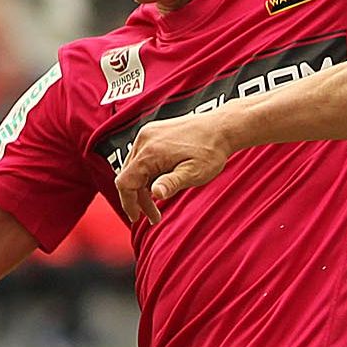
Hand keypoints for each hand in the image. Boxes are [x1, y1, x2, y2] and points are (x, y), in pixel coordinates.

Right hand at [114, 113, 233, 225]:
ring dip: (142, 187)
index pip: (125, 182)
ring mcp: (148, 134)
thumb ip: (172, 183)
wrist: (222, 128)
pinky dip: (146, 173)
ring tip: (159, 202)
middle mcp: (144, 140)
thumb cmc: (210, 151)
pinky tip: (162, 182)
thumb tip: (155, 193)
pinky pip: (141, 157)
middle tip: (155, 216)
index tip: (137, 218)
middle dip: (138, 199)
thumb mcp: (194, 173)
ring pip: (134, 167)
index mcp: (150, 151)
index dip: (128, 203)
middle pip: (128, 176)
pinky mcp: (153, 132)